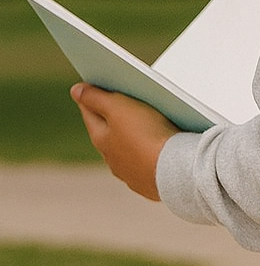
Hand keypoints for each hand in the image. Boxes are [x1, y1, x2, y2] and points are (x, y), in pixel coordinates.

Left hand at [70, 84, 177, 200]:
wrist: (177, 171)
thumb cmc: (147, 135)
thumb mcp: (119, 107)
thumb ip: (96, 98)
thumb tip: (75, 91)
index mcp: (101, 140)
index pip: (90, 113)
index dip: (91, 96)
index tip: (92, 83)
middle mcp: (113, 160)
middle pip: (109, 132)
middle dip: (113, 117)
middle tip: (121, 98)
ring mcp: (132, 174)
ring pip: (129, 151)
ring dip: (133, 138)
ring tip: (146, 122)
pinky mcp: (152, 183)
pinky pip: (149, 164)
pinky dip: (151, 155)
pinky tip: (161, 148)